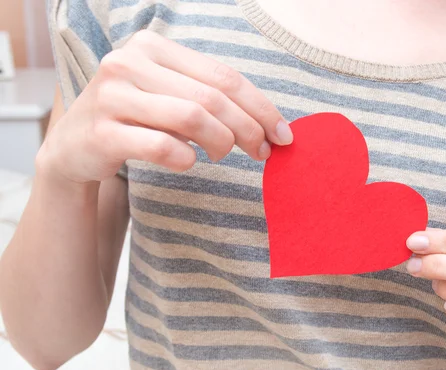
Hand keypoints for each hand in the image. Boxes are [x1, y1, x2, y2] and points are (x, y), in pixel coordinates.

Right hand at [39, 30, 292, 183]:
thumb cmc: (136, 119)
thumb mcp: (171, 97)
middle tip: (261, 152)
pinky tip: (188, 161)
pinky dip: (185, 158)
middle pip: (212, 97)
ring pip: (191, 117)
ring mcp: (112, 95)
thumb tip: (271, 126)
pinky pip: (160, 146)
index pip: (223, 76)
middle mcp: (129, 62)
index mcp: (153, 47)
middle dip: (248, 129)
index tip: (283, 134)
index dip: (261, 107)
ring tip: (221, 155)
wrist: (76, 146)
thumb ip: (212, 100)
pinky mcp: (102, 131)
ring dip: (220, 142)